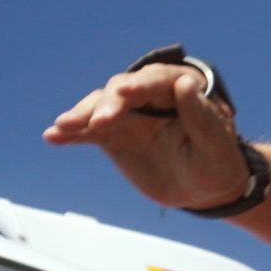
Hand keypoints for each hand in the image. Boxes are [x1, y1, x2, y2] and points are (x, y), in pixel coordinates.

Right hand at [43, 58, 254, 212]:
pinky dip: (71, 134)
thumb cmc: (218, 164)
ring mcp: (129, 114)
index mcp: (179, 88)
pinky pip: (89, 131)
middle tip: (99, 123)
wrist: (206, 188)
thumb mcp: (217, 145)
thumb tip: (186, 84)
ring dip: (81, 116)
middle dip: (107, 105)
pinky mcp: (114, 134)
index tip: (124, 91)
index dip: (139, 86)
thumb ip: (202, 117)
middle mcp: (149, 95)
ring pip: (100, 108)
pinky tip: (52, 137)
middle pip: (121, 92)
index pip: (154, 82)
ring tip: (62, 127)